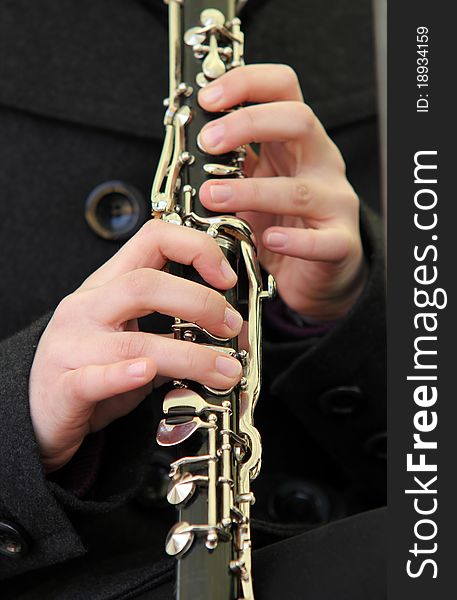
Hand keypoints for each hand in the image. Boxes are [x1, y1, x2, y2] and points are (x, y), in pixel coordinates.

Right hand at [29, 220, 242, 471]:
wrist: (40, 411)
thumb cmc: (92, 369)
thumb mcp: (130, 337)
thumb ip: (168, 327)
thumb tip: (225, 326)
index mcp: (108, 285)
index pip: (152, 238)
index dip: (195, 249)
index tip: (226, 278)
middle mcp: (88, 307)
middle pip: (145, 285)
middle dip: (199, 302)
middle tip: (231, 326)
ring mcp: (73, 345)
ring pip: (135, 340)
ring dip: (190, 355)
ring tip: (225, 370)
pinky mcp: (65, 386)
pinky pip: (95, 378)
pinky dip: (125, 375)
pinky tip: (147, 373)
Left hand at [198, 64, 366, 321]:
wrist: (315, 271)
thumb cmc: (280, 222)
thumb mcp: (253, 182)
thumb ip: (231, 161)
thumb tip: (187, 138)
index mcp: (296, 141)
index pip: (283, 88)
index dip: (246, 82)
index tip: (207, 99)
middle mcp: (320, 163)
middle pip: (299, 120)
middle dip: (249, 124)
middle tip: (208, 142)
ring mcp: (335, 202)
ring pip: (299, 188)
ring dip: (251, 190)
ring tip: (212, 196)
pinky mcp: (341, 243)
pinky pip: (323, 241)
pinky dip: (294, 241)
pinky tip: (269, 239)